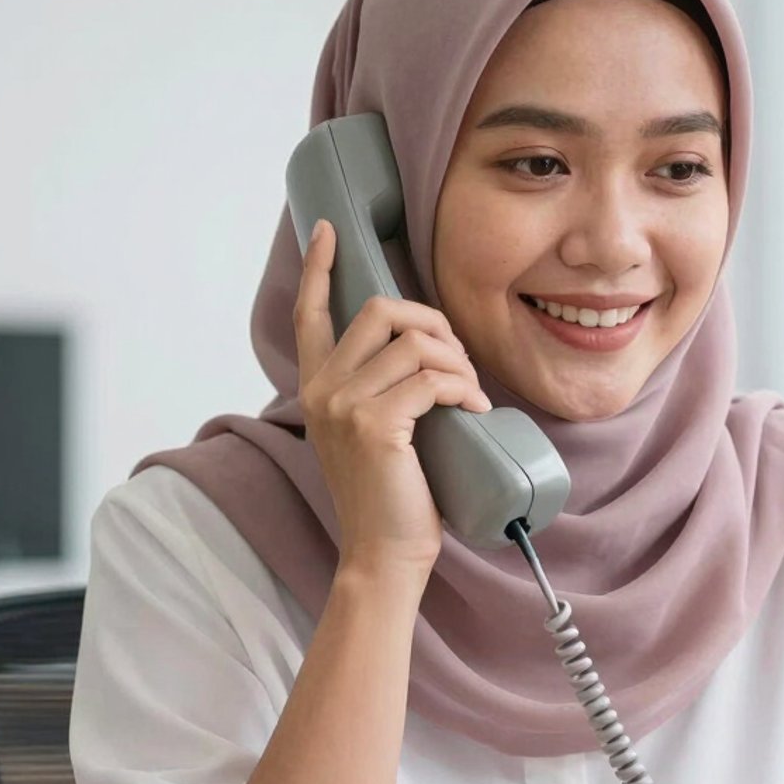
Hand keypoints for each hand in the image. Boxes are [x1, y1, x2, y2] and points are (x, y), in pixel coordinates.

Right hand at [293, 218, 492, 580]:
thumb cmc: (391, 496)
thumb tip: (423, 349)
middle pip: (381, 311)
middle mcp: (321, 390)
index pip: (310, 313)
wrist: (383, 553)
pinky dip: (462, 388)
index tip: (328, 231)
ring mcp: (344, 405)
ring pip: (414, 343)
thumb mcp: (372, 433)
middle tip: (458, 360)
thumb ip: (377, 390)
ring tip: (471, 395)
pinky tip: (474, 410)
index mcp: (316, 388)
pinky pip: (431, 379)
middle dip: (432, 321)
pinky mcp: (375, 424)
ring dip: (457, 362)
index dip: (320, 267)